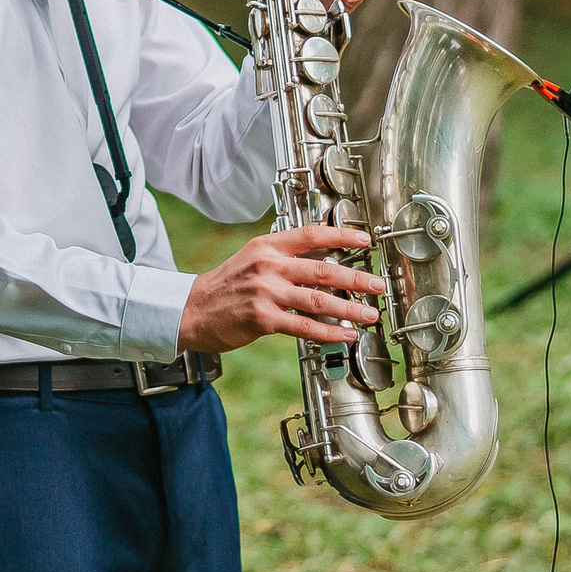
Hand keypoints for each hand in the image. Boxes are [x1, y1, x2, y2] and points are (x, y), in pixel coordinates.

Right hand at [178, 224, 387, 353]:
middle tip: (377, 284)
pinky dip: (329, 332)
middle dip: (356, 278)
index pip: (311, 235)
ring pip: (318, 300)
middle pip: (322, 269)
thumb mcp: (253, 258)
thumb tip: (324, 257)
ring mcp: (265, 292)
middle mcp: (268, 265)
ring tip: (369, 314)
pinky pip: (304, 326)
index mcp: (267, 245)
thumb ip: (285, 256)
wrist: (193, 309)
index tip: (365, 240)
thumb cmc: (227, 285)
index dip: (341, 236)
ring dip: (349, 308)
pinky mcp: (263, 319)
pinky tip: (345, 336)